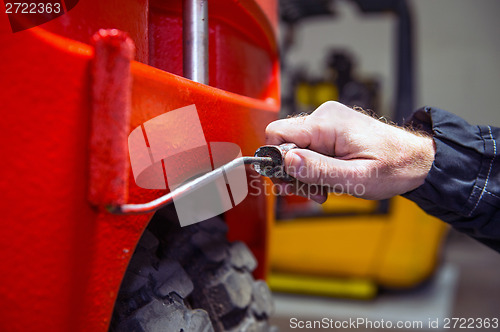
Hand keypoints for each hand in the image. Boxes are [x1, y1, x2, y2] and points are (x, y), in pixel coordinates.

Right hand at [265, 101, 435, 202]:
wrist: (416, 160)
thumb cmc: (394, 167)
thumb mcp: (356, 177)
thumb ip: (319, 169)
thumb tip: (287, 161)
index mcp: (327, 124)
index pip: (278, 133)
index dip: (277, 160)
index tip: (289, 182)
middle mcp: (324, 117)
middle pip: (285, 142)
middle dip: (293, 172)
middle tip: (310, 192)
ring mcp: (328, 122)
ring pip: (296, 148)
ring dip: (305, 173)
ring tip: (323, 190)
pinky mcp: (332, 130)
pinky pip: (310, 148)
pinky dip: (314, 168)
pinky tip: (328, 181)